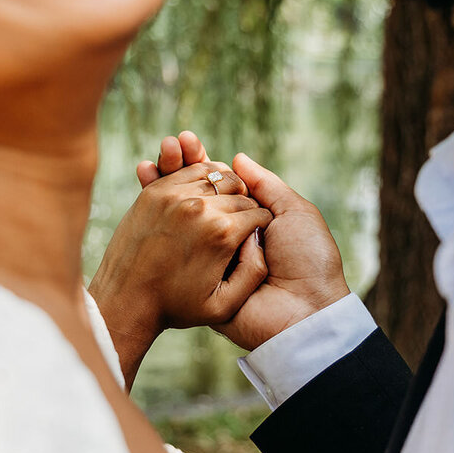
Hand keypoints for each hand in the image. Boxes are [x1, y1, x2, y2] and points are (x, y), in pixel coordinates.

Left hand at [90, 162, 272, 386]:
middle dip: (246, 207)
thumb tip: (260, 238)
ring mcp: (175, 194)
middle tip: (240, 223)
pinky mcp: (156, 190)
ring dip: (227, 189)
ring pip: (218, 175)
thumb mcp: (224, 305)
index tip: (254, 235)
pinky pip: (191, 171)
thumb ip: (255, 273)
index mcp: (222, 234)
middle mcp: (201, 208)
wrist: (124, 300)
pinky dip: (204, 178)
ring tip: (224, 207)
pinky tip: (205, 196)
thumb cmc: (176, 307)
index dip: (261, 225)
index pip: (259, 214)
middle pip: (241, 193)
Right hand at [135, 132, 352, 352]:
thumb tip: (237, 158)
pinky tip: (146, 182)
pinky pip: (178, 246)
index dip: (203, 163)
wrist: (304, 311)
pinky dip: (159, 217)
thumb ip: (266, 186)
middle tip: (169, 144)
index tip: (186, 141)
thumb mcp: (294, 213)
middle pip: (198, 197)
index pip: (220, 185)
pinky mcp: (199, 278)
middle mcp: (228, 236)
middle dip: (180, 168)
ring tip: (154, 158)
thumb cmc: (307, 259)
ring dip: (165, 184)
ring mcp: (210, 257)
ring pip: (182, 218)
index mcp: (250, 220)